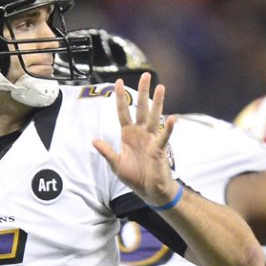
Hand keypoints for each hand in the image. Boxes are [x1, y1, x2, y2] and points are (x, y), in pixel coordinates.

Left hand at [92, 73, 177, 205]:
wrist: (148, 190)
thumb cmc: (133, 176)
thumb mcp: (115, 164)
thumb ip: (106, 151)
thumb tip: (93, 140)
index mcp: (128, 134)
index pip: (122, 111)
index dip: (120, 97)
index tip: (118, 81)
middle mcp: (140, 132)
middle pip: (140, 108)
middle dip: (143, 92)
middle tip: (146, 75)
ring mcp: (151, 139)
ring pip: (154, 117)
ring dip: (157, 102)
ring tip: (161, 87)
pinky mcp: (159, 149)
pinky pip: (164, 136)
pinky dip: (168, 128)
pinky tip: (172, 118)